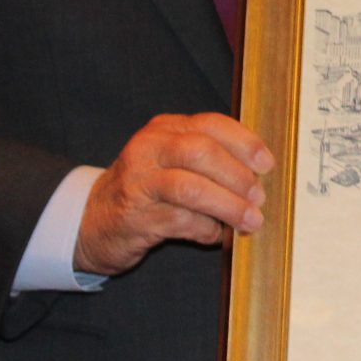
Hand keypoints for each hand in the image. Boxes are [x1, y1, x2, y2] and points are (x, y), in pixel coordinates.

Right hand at [74, 112, 274, 275]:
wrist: (93, 220)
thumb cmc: (147, 190)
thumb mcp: (173, 162)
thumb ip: (209, 159)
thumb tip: (259, 175)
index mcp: (165, 129)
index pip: (210, 125)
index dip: (244, 143)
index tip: (267, 164)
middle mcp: (149, 149)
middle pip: (201, 152)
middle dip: (237, 176)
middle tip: (259, 197)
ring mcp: (139, 181)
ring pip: (191, 188)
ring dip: (228, 206)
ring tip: (250, 221)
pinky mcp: (134, 215)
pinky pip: (181, 221)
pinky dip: (206, 230)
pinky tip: (214, 236)